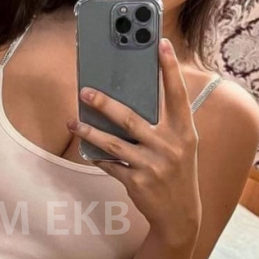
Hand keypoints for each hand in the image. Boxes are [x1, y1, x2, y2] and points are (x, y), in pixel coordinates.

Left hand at [67, 38, 201, 242]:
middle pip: (131, 118)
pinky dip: (98, 157)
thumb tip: (132, 99)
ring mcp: (152, 166)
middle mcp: (170, 147)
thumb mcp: (181, 146)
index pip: (177, 95)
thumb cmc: (178, 172)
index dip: (170, 68)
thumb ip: (165, 124)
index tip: (161, 44)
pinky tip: (87, 150)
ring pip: (113, 143)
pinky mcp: (137, 182)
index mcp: (185, 132)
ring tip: (74, 121)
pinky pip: (110, 165)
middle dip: (105, 103)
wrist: (181, 215)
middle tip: (85, 90)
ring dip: (90, 131)